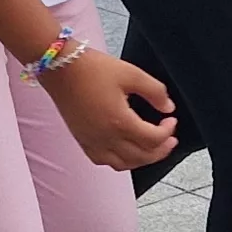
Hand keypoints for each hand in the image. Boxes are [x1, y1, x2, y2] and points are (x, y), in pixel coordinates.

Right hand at [42, 51, 176, 170]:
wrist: (60, 67)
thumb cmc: (93, 68)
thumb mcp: (131, 73)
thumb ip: (155, 91)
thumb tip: (168, 107)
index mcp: (120, 122)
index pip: (153, 139)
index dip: (168, 131)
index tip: (171, 120)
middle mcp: (106, 138)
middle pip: (142, 157)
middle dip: (161, 150)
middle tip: (170, 139)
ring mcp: (92, 142)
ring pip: (124, 164)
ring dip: (142, 159)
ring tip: (151, 148)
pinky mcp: (82, 140)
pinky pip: (104, 161)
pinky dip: (120, 161)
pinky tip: (125, 150)